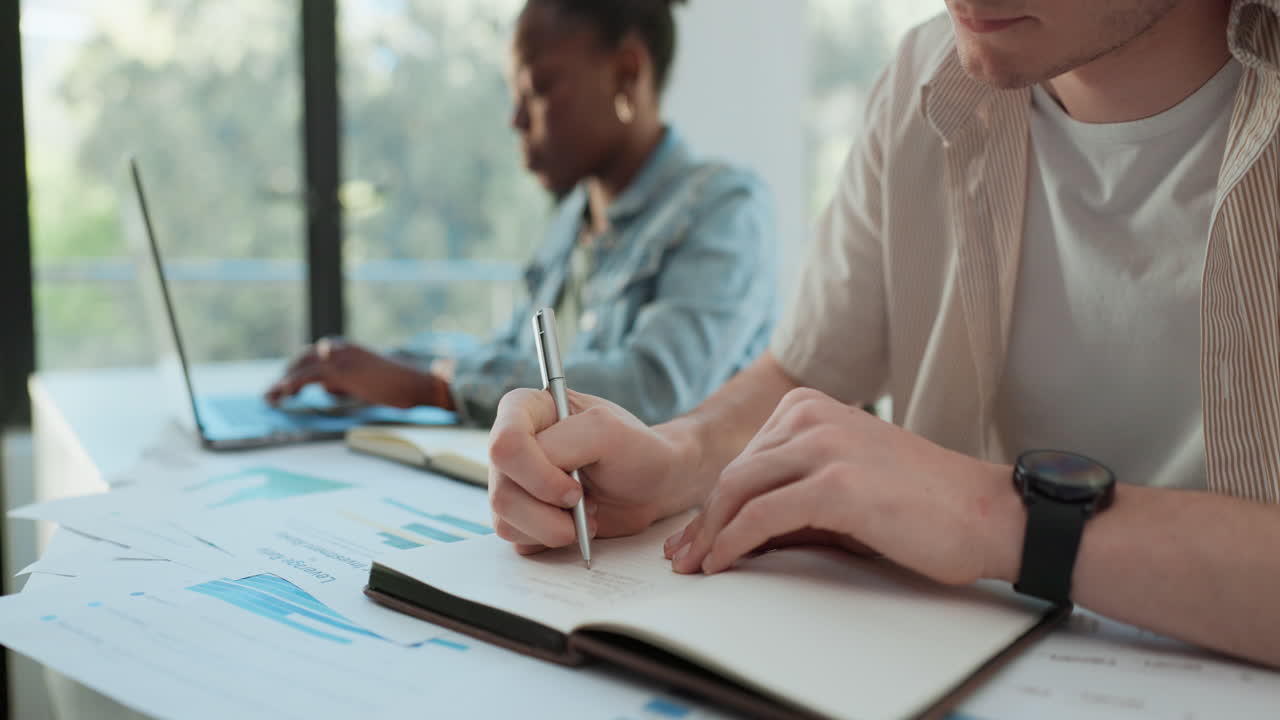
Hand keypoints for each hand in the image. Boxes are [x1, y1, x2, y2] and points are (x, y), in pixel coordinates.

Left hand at [264, 338, 448, 408]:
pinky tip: (281, 394)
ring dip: (282, 383)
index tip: (284, 384)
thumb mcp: (366, 381)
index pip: (314, 355)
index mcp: (348, 349)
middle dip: (286, 375)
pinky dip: (291, 385)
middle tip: (272, 393)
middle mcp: (341, 348)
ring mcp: (341, 358)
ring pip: (301, 368)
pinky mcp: (341, 372)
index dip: (297, 369)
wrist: (418, 383)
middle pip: (303, 359)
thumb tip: (326, 389)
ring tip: (270, 398)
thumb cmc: (399, 385)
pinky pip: (307, 377)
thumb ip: (344, 381)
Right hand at [487, 388, 697, 554]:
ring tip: (586, 513)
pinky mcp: (519, 515)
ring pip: (505, 519)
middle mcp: (512, 445)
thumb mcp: (608, 430)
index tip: (575, 488)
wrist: (652, 484)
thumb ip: (567, 441)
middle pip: (502, 490)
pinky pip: (516, 538)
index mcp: (526, 410)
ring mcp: (512, 481)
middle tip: (585, 502)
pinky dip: (550, 539)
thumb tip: (538, 475)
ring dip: (553, 527)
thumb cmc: (635, 450)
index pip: (505, 444)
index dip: (537, 474)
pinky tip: (575, 524)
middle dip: (549, 509)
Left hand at [664, 388, 1022, 585]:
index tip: (693, 535)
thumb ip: (792, 492)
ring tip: (695, 566)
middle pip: (733, 472)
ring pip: (738, 489)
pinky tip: (722, 562)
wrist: (986, 514)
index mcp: (811, 405)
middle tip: (681, 557)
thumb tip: (736, 527)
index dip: (713, 501)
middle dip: (702, 520)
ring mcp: (824, 445)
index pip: (743, 457)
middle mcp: (812, 415)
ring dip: (708, 533)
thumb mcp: (845, 483)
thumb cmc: (922, 506)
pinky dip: (732, 541)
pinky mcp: (835, 483)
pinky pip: (761, 514)